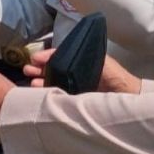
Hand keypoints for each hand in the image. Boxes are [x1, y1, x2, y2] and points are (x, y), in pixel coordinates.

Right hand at [24, 48, 141, 93]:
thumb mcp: (100, 61)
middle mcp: (76, 73)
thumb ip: (85, 56)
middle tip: (27, 68)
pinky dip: (48, 92)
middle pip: (53, 68)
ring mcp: (74, 86)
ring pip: (53, 80)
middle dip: (39, 67)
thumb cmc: (116, 77)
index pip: (60, 55)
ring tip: (30, 81)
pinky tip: (38, 92)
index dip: (47, 56)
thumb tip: (62, 53)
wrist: (126, 97)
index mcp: (81, 61)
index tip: (36, 58)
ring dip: (40, 79)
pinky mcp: (75, 99)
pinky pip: (58, 94)